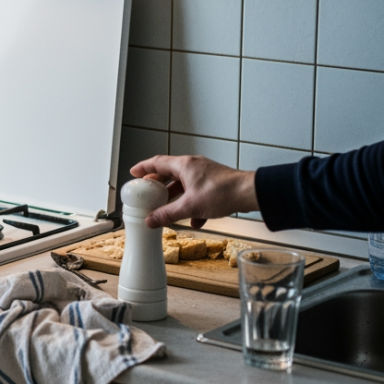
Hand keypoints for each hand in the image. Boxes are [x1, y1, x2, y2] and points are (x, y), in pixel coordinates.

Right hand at [127, 155, 258, 228]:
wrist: (248, 194)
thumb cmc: (222, 192)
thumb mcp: (190, 206)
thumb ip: (168, 214)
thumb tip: (151, 220)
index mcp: (184, 165)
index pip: (157, 162)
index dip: (144, 168)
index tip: (134, 172)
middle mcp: (193, 166)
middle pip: (170, 173)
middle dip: (158, 185)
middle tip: (148, 192)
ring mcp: (205, 174)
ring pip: (184, 184)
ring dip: (175, 196)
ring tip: (167, 208)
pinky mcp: (214, 183)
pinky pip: (198, 192)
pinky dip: (192, 204)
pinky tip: (195, 220)